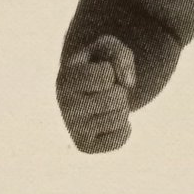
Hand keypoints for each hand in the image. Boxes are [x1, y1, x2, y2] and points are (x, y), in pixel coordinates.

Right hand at [57, 35, 135, 152]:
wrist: (86, 90)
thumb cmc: (97, 64)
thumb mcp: (107, 48)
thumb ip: (120, 55)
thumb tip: (128, 84)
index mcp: (66, 78)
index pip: (106, 75)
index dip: (112, 71)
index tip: (101, 73)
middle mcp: (65, 105)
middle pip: (116, 98)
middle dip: (121, 92)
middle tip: (109, 91)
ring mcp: (73, 127)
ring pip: (119, 118)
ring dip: (122, 109)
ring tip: (108, 105)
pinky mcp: (84, 145)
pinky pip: (119, 139)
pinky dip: (123, 128)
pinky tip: (110, 121)